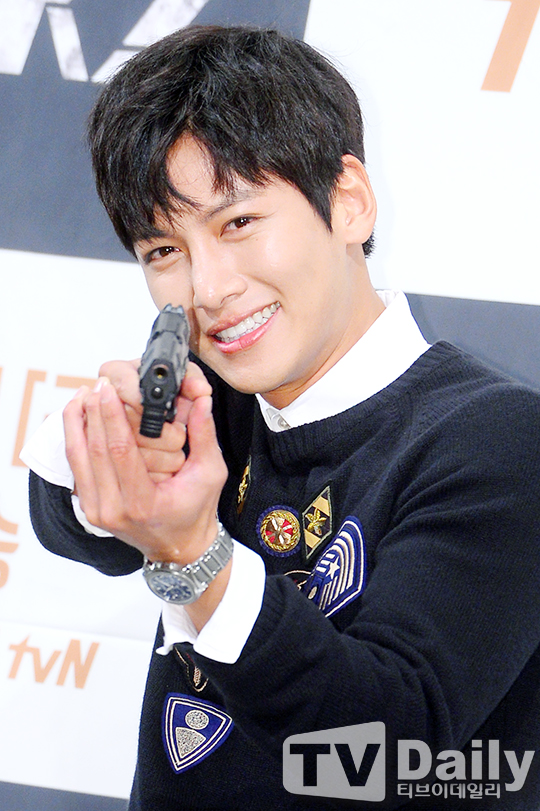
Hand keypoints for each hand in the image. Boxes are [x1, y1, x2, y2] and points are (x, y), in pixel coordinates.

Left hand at [63, 361, 227, 566]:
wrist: (179, 547)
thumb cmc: (195, 512)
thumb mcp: (211, 474)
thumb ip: (205, 436)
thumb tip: (203, 401)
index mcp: (143, 502)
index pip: (119, 450)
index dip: (111, 416)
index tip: (108, 389)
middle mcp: (114, 509)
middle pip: (93, 450)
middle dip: (92, 412)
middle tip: (96, 384)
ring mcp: (97, 511)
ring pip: (77, 458)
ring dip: (76, 423)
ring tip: (82, 395)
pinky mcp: (88, 507)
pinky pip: (76, 468)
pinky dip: (74, 440)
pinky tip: (79, 419)